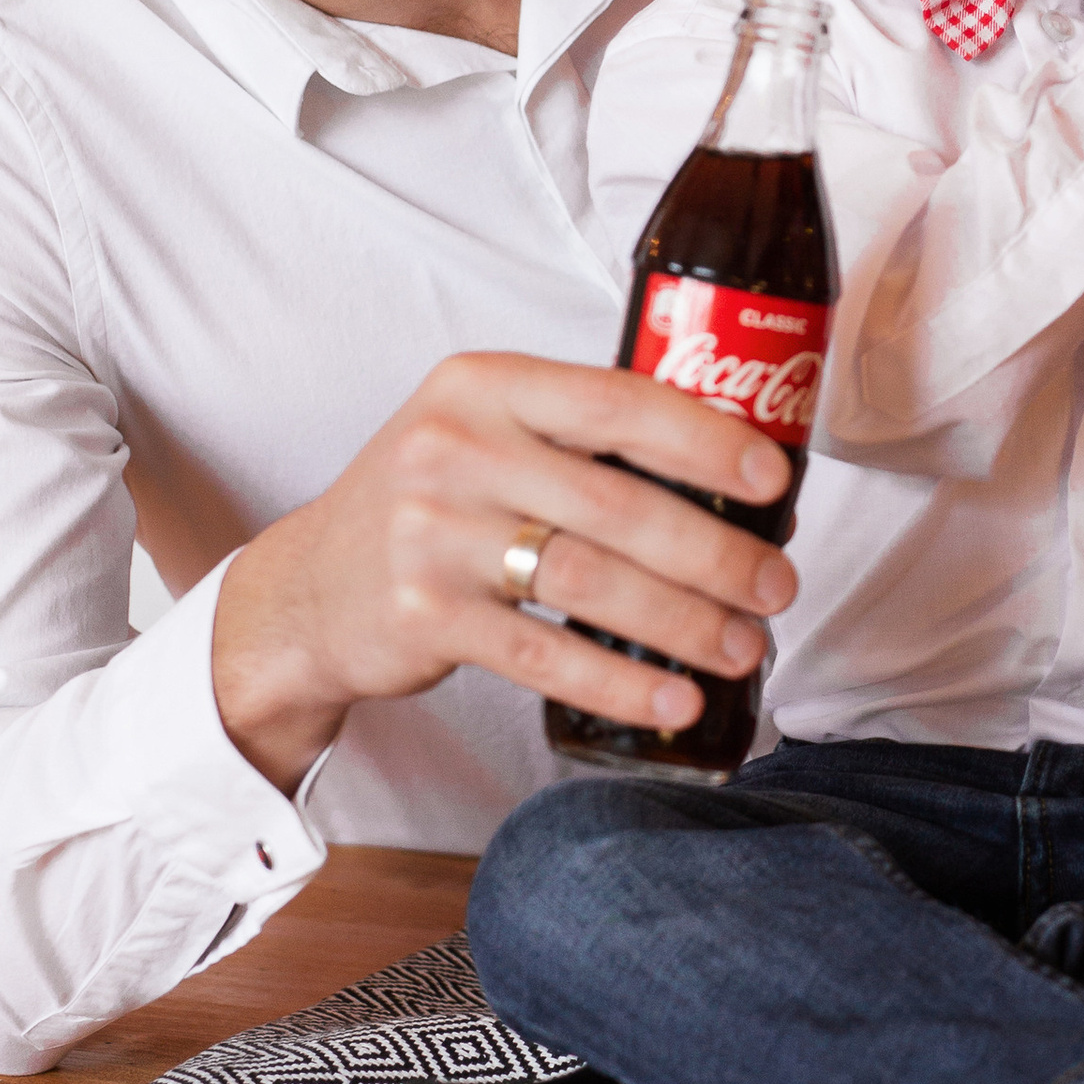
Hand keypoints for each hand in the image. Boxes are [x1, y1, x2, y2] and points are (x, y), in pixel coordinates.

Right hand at [211, 351, 800, 791]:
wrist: (307, 588)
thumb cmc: (429, 503)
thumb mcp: (482, 432)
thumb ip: (576, 434)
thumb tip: (730, 464)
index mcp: (484, 384)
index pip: (618, 401)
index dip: (707, 440)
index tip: (775, 480)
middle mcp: (454, 449)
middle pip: (617, 504)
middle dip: (715, 553)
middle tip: (777, 586)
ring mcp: (432, 534)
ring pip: (590, 581)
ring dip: (683, 622)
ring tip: (743, 645)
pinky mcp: (423, 616)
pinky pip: (545, 654)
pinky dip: (620, 683)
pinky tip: (674, 699)